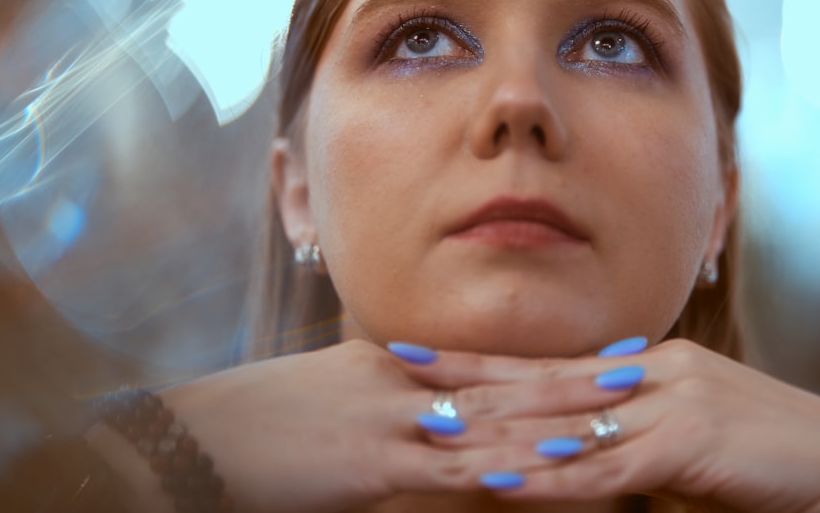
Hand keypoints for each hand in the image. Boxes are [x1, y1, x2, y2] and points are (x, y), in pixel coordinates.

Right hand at [139, 340, 627, 512]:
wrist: (187, 438)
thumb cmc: (246, 424)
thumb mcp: (316, 402)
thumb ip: (368, 404)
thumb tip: (409, 411)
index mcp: (384, 364)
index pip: (477, 363)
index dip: (537, 358)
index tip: (583, 349)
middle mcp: (397, 381)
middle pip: (500, 381)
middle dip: (567, 377)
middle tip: (632, 364)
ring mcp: (388, 420)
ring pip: (491, 422)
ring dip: (556, 419)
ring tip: (617, 413)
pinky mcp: (372, 465)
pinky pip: (451, 471)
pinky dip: (503, 469)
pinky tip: (547, 469)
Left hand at [399, 338, 819, 512]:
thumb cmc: (763, 458)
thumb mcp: (685, 436)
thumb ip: (631, 432)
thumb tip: (574, 442)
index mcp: (645, 364)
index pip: (546, 364)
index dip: (482, 361)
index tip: (422, 356)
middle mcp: (649, 370)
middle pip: (539, 380)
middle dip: (466, 381)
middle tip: (398, 374)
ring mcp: (669, 400)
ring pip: (561, 421)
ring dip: (494, 430)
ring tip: (430, 430)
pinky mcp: (689, 441)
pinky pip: (605, 466)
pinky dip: (553, 474)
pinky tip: (507, 477)